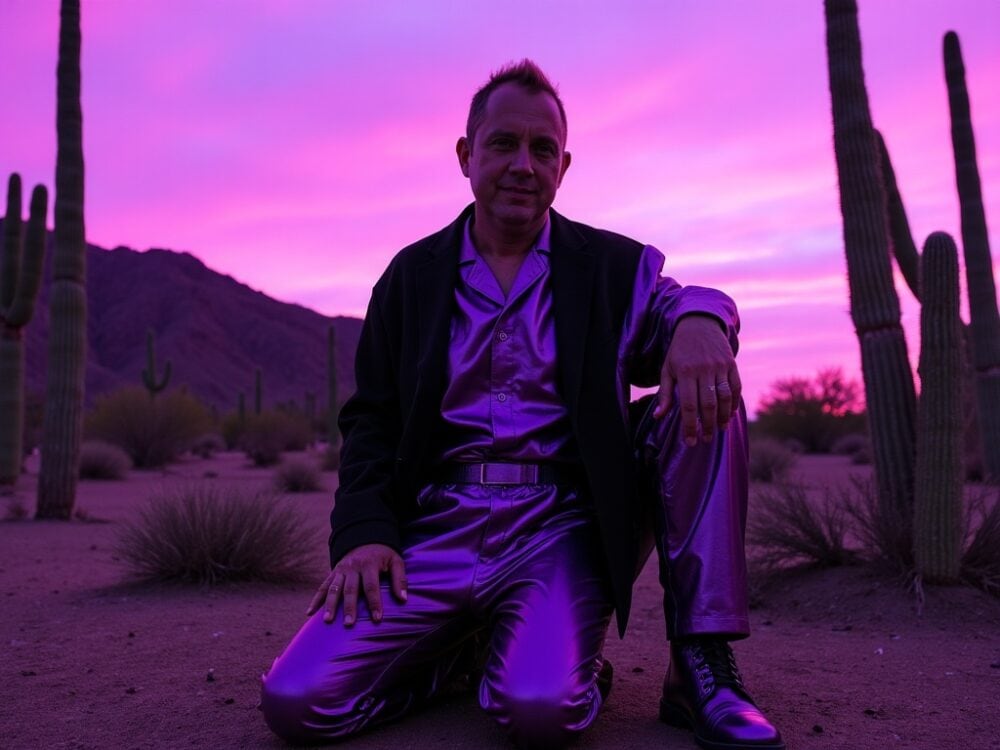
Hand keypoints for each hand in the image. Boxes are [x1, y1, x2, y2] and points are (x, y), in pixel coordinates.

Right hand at [306, 544, 406, 625]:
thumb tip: (403, 599)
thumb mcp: (396, 561)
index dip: (374, 603)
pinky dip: (316, 600)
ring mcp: (340, 570)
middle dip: (350, 607)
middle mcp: (352, 567)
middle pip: (350, 589)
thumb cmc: (383, 554)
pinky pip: (323, 586)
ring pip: (334, 588)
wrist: (365, 538)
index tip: (377, 619)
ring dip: (330, 605)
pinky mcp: (333, 573)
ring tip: (328, 621)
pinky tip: (310, 613)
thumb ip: (400, 579)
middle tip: (349, 624)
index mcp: (369, 564)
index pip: (371, 586)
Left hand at [654, 315, 741, 445]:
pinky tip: (730, 414)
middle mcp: (704, 369)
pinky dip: (734, 402)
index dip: (690, 426)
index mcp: (685, 372)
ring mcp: (719, 366)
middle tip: (706, 439)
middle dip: (708, 425)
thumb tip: (659, 417)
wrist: (699, 324)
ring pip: (724, 397)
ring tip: (720, 429)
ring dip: (723, 417)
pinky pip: (735, 387)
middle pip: (708, 404)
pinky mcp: (731, 363)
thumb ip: (665, 394)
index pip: (689, 405)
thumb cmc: (679, 350)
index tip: (690, 441)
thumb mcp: (667, 369)